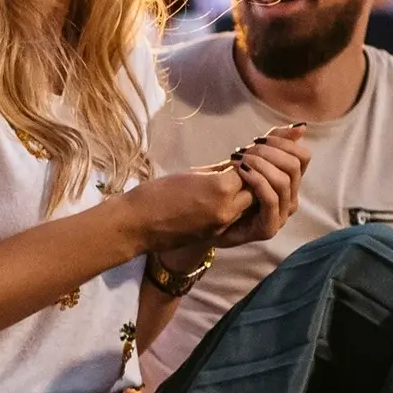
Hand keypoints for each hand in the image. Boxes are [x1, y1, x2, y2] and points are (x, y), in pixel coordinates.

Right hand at [116, 168, 252, 255]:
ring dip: (246, 195)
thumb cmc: (156, 193)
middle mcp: (227, 209)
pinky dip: (235, 208)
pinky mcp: (216, 236)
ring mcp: (222, 225)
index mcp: (219, 188)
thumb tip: (236, 166)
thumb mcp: (190, 174)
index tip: (237, 157)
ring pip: (250, 207)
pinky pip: (235, 219)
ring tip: (234, 185)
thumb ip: (217, 172)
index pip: (248, 171)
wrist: (137, 224)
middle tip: (241, 171)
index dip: (244, 163)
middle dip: (251, 179)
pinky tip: (222, 200)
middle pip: (256, 191)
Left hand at [216, 124, 310, 247]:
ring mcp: (282, 214)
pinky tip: (241, 171)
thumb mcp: (250, 160)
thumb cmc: (229, 187)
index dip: (283, 143)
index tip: (258, 139)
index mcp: (290, 181)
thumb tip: (300, 126)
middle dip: (268, 153)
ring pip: (283, 182)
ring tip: (239, 159)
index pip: (302, 157)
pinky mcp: (269, 228)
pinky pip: (271, 199)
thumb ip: (273, 144)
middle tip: (245, 150)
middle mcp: (290, 198)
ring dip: (260, 165)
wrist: (207, 219)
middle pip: (294, 167)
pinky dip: (257, 181)